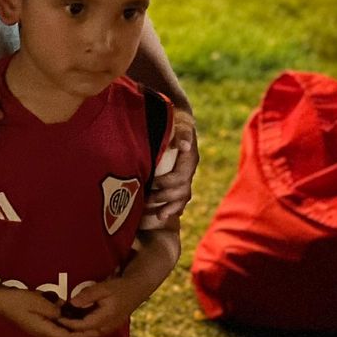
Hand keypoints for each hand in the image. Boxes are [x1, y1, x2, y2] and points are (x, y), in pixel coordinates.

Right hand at [0, 287, 102, 336]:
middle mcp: (45, 336)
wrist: (2, 303)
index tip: (97, 332)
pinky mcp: (41, 330)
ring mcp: (42, 334)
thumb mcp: (36, 301)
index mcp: (44, 330)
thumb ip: (52, 309)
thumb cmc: (18, 301)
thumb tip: (64, 313)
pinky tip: (77, 332)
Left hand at [63, 275, 151, 336]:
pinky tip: (70, 324)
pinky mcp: (107, 329)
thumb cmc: (119, 287)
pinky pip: (91, 334)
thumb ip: (88, 295)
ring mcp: (108, 330)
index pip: (82, 326)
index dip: (68, 324)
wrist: (137, 290)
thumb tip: (72, 303)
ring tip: (59, 326)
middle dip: (69, 331)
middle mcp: (107, 328)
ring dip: (74, 333)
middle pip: (84, 336)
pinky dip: (81, 331)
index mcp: (106, 319)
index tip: (56, 318)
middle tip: (54, 325)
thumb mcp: (104, 288)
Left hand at [142, 108, 197, 228]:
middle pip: (182, 190)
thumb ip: (182, 133)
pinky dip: (173, 207)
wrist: (178, 120)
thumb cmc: (176, 121)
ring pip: (183, 197)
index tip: (151, 182)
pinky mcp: (180, 180)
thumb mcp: (179, 123)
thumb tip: (184, 145)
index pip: (181, 176)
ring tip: (158, 216)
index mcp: (189, 159)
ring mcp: (186, 175)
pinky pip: (180, 198)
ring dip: (171, 207)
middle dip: (165, 197)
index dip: (166, 182)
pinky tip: (162, 215)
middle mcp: (190, 169)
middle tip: (147, 200)